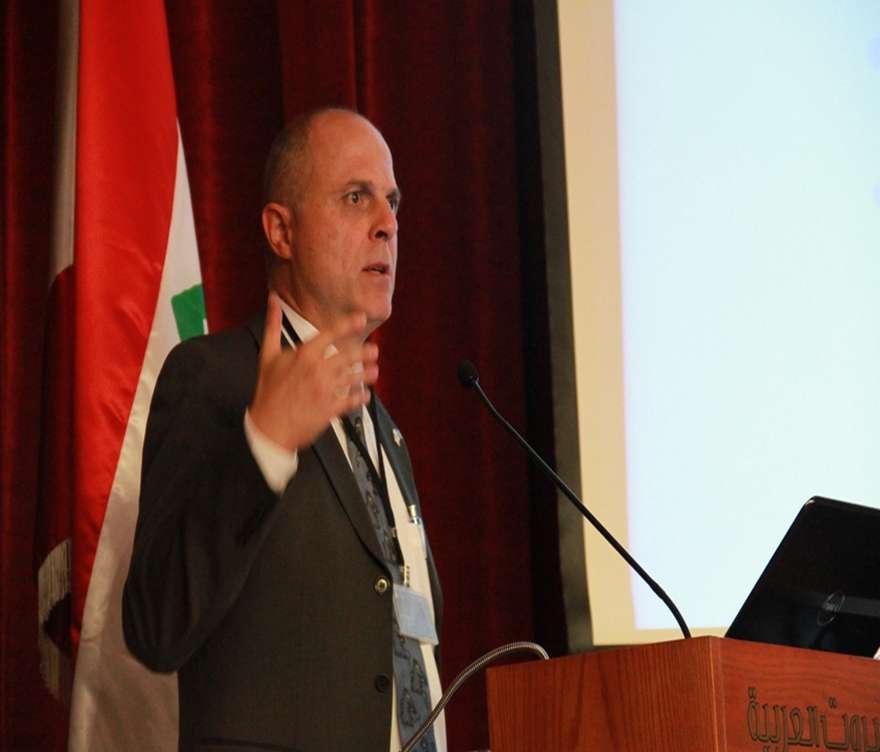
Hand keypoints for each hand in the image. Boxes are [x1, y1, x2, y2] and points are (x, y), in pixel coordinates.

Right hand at [248, 293, 379, 450]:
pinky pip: (351, 401)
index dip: (348, 325)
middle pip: (349, 356)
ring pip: (354, 378)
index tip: (361, 318)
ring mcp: (326, 390)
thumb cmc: (268, 391)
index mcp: (304, 355)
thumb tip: (273, 301)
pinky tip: (365, 395)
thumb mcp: (267, 355)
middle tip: (374, 350)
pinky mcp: (331, 409)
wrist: (268, 426)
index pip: (331, 334)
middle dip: (365, 352)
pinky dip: (360, 398)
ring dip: (367, 374)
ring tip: (375, 371)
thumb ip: (272, 325)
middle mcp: (319, 370)